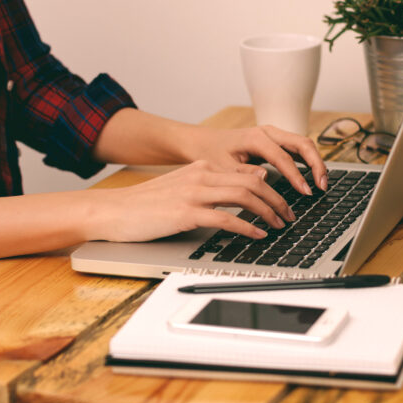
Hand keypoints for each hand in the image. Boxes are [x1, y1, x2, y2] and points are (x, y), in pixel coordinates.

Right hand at [81, 160, 296, 242]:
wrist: (113, 211)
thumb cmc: (146, 204)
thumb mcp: (183, 186)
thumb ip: (214, 183)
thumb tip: (251, 181)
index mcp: (201, 167)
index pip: (247, 173)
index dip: (271, 188)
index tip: (283, 203)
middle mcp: (200, 175)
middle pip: (252, 183)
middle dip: (277, 201)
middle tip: (289, 216)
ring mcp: (193, 193)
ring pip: (243, 197)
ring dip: (267, 212)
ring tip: (279, 225)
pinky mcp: (185, 213)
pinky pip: (225, 219)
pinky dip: (246, 227)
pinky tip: (257, 235)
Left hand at [187, 125, 328, 194]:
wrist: (203, 142)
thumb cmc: (211, 154)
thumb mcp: (222, 167)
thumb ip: (243, 172)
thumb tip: (265, 177)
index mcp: (255, 138)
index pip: (283, 157)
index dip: (297, 175)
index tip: (305, 192)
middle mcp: (268, 132)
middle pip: (302, 143)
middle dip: (316, 164)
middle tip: (323, 185)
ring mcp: (273, 135)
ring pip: (303, 144)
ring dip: (315, 162)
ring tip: (322, 183)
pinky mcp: (274, 141)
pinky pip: (297, 148)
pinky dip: (308, 161)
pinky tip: (313, 176)